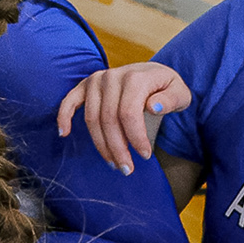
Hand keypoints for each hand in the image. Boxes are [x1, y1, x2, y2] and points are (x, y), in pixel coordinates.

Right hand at [55, 61, 190, 174]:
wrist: (151, 73)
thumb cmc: (166, 87)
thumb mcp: (180, 92)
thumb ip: (171, 100)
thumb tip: (153, 107)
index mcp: (135, 77)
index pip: (128, 113)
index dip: (135, 137)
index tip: (145, 155)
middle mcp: (112, 76)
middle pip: (108, 119)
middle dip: (117, 148)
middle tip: (127, 169)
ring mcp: (95, 80)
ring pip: (91, 118)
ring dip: (99, 144)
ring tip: (112, 162)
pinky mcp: (85, 85)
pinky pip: (69, 101)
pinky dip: (64, 117)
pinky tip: (64, 133)